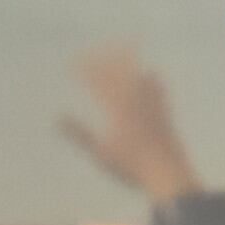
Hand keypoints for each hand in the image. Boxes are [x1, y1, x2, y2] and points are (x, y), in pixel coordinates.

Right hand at [62, 43, 204, 206]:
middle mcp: (136, 99)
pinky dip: (148, 76)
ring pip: (137, 73)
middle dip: (101, 59)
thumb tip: (57, 118)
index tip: (71, 65)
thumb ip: (78, 133)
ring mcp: (152, 102)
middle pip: (116, 70)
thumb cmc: (129, 166)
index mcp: (118, 107)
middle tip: (87, 55)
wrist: (167, 172)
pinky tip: (148, 73)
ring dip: (124, 61)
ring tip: (115, 52)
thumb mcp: (99, 152)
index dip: (83, 71)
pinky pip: (157, 86)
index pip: (97, 80)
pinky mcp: (165, 110)